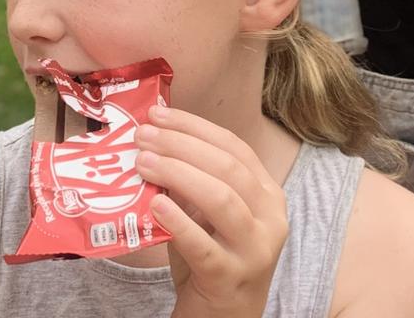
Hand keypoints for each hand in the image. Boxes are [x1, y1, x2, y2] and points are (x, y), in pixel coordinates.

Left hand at [134, 106, 287, 317]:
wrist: (224, 316)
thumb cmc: (213, 257)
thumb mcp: (210, 214)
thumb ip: (193, 181)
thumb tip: (153, 140)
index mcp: (267, 193)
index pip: (234, 147)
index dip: (195, 127)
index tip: (158, 115)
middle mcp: (270, 218)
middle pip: (228, 167)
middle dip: (182, 145)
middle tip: (143, 136)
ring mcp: (254, 249)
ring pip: (222, 199)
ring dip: (178, 174)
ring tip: (143, 163)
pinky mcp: (231, 277)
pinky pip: (204, 245)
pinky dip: (179, 221)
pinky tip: (156, 204)